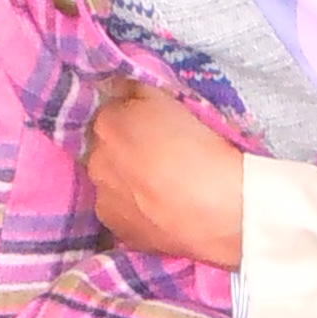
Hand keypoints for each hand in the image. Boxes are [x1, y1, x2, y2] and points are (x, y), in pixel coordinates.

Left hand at [84, 83, 248, 267]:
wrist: (220, 208)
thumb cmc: (203, 147)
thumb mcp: (173, 100)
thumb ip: (140, 91)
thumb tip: (123, 88)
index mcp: (109, 121)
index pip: (111, 112)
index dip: (133, 119)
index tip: (155, 128)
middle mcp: (95, 158)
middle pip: (104, 147)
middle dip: (124, 149)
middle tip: (159, 157)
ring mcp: (102, 197)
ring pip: (111, 182)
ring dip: (126, 180)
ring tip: (160, 188)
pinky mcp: (117, 229)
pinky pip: (121, 211)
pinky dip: (135, 209)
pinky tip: (160, 210)